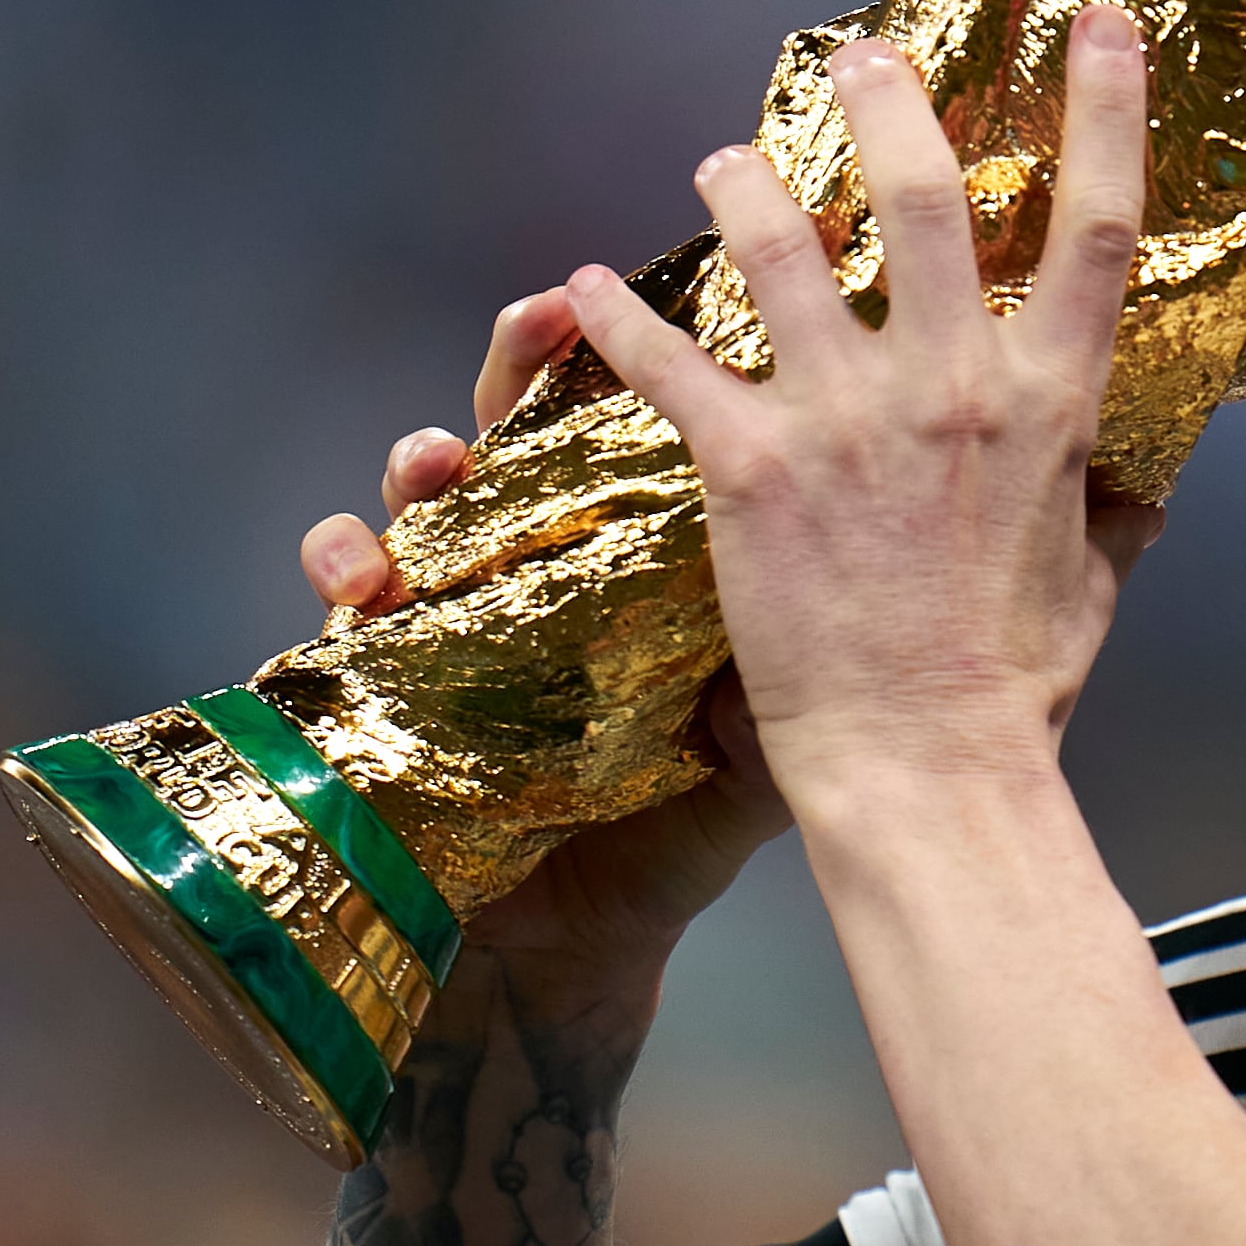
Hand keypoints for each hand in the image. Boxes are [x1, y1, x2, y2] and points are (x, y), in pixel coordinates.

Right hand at [296, 290, 791, 1003]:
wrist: (577, 944)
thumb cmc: (672, 828)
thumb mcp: (761, 742)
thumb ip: (815, 659)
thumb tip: (904, 593)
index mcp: (639, 548)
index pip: (641, 421)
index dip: (651, 352)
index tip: (685, 301)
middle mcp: (543, 550)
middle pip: (531, 418)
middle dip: (528, 357)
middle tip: (548, 315)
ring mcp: (455, 594)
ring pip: (427, 483)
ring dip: (424, 453)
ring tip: (438, 455)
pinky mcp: (382, 657)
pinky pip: (341, 585)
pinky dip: (341, 559)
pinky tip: (360, 573)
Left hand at [563, 7, 1163, 816]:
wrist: (926, 770)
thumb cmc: (1013, 692)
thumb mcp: (1093, 584)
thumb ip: (1112, 515)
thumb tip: (1145, 488)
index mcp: (1050, 404)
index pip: (1095, 225)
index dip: (1105, 108)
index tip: (1097, 20)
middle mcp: (956, 388)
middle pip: (922, 195)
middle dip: (886, 103)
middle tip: (853, 54)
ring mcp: (850, 420)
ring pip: (782, 248)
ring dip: (743, 185)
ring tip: (720, 158)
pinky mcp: (752, 469)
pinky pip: (670, 364)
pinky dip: (616, 320)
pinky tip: (580, 290)